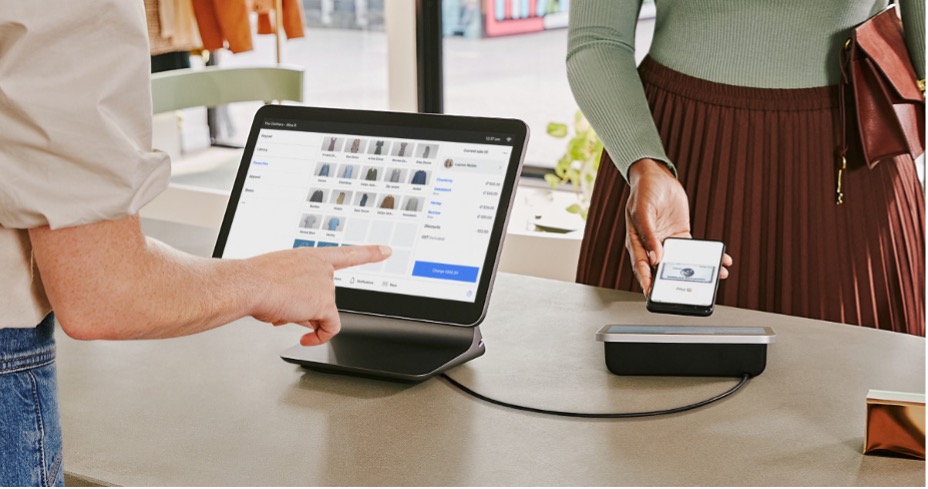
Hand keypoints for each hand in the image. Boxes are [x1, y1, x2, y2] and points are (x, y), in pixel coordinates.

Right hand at [248, 245, 390, 345]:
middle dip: (305, 308)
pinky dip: (320, 337)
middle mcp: (322, 268)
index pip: (346, 254)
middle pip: (324, 298)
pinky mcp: (324, 304)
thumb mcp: (279, 278)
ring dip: (302, 318)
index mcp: (311, 257)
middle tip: (283, 307)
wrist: (249, 284)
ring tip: (280, 309)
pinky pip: (330, 328)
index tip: (386, 251)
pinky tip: (306, 339)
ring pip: (322, 313)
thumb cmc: (254, 279)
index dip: (369, 253)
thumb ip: (297, 291)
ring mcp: (326, 285)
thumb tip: (299, 314)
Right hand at [625, 159, 731, 294]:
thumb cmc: (643, 192)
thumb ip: (648, 234)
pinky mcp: (681, 237)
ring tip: (716, 277)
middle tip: (690, 294)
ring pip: (681, 263)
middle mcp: (651, 247)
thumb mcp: (642, 210)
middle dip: (676, 284)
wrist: (657, 177)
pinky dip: (707, 256)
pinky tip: (720, 259)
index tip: (652, 296)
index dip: (646, 283)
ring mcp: (667, 243)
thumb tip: (655, 257)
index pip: (641, 268)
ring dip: (697, 272)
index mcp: (637, 243)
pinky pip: (694, 251)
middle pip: (662, 271)